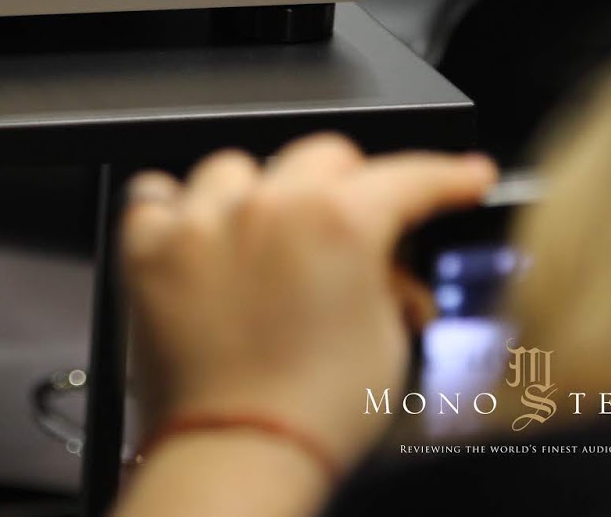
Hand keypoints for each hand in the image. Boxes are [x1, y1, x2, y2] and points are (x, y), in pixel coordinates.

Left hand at [122, 133, 496, 470]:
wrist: (236, 454)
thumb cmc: (313, 414)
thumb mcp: (386, 341)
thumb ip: (387, 279)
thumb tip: (385, 263)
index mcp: (339, 221)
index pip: (407, 176)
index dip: (447, 176)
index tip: (462, 177)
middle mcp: (266, 205)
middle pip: (322, 156)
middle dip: (349, 187)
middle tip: (355, 228)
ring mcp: (201, 220)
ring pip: (237, 169)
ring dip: (259, 196)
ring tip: (266, 245)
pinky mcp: (148, 246)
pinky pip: (155, 194)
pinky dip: (177, 211)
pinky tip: (197, 240)